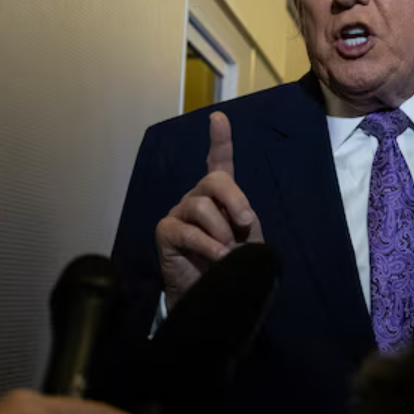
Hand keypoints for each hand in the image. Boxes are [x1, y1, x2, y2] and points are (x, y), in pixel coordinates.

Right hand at [156, 112, 263, 309]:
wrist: (209, 296)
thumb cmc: (230, 265)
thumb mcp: (247, 239)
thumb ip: (244, 220)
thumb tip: (237, 217)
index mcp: (218, 196)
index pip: (218, 161)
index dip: (219, 139)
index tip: (218, 117)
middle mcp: (197, 198)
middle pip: (213, 179)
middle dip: (234, 198)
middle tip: (245, 222)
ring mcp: (179, 213)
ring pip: (201, 206)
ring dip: (221, 230)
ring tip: (227, 251)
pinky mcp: (166, 232)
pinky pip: (187, 230)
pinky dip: (207, 244)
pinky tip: (218, 256)